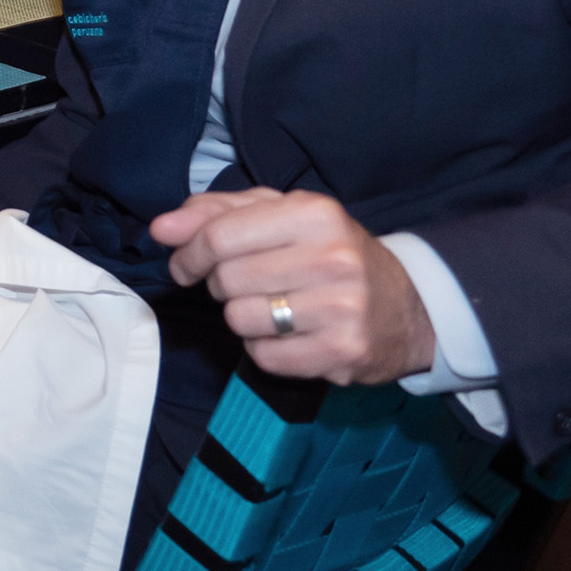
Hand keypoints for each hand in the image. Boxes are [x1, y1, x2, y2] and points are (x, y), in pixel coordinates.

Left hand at [154, 189, 435, 385]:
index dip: (188, 253)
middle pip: (225, 279)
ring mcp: (342, 308)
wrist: (409, 307)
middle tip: (243, 285)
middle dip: (219, 285)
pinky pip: (264, 357)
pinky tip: (291, 335)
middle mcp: (332, 258)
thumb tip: (161, 228)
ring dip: (242, 318)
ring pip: (240, 319)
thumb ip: (217, 213)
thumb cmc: (330, 253)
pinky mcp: (344, 352)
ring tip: (274, 308)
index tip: (183, 264)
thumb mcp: (281, 215)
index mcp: (314, 213)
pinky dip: (264, 349)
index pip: (219, 235)